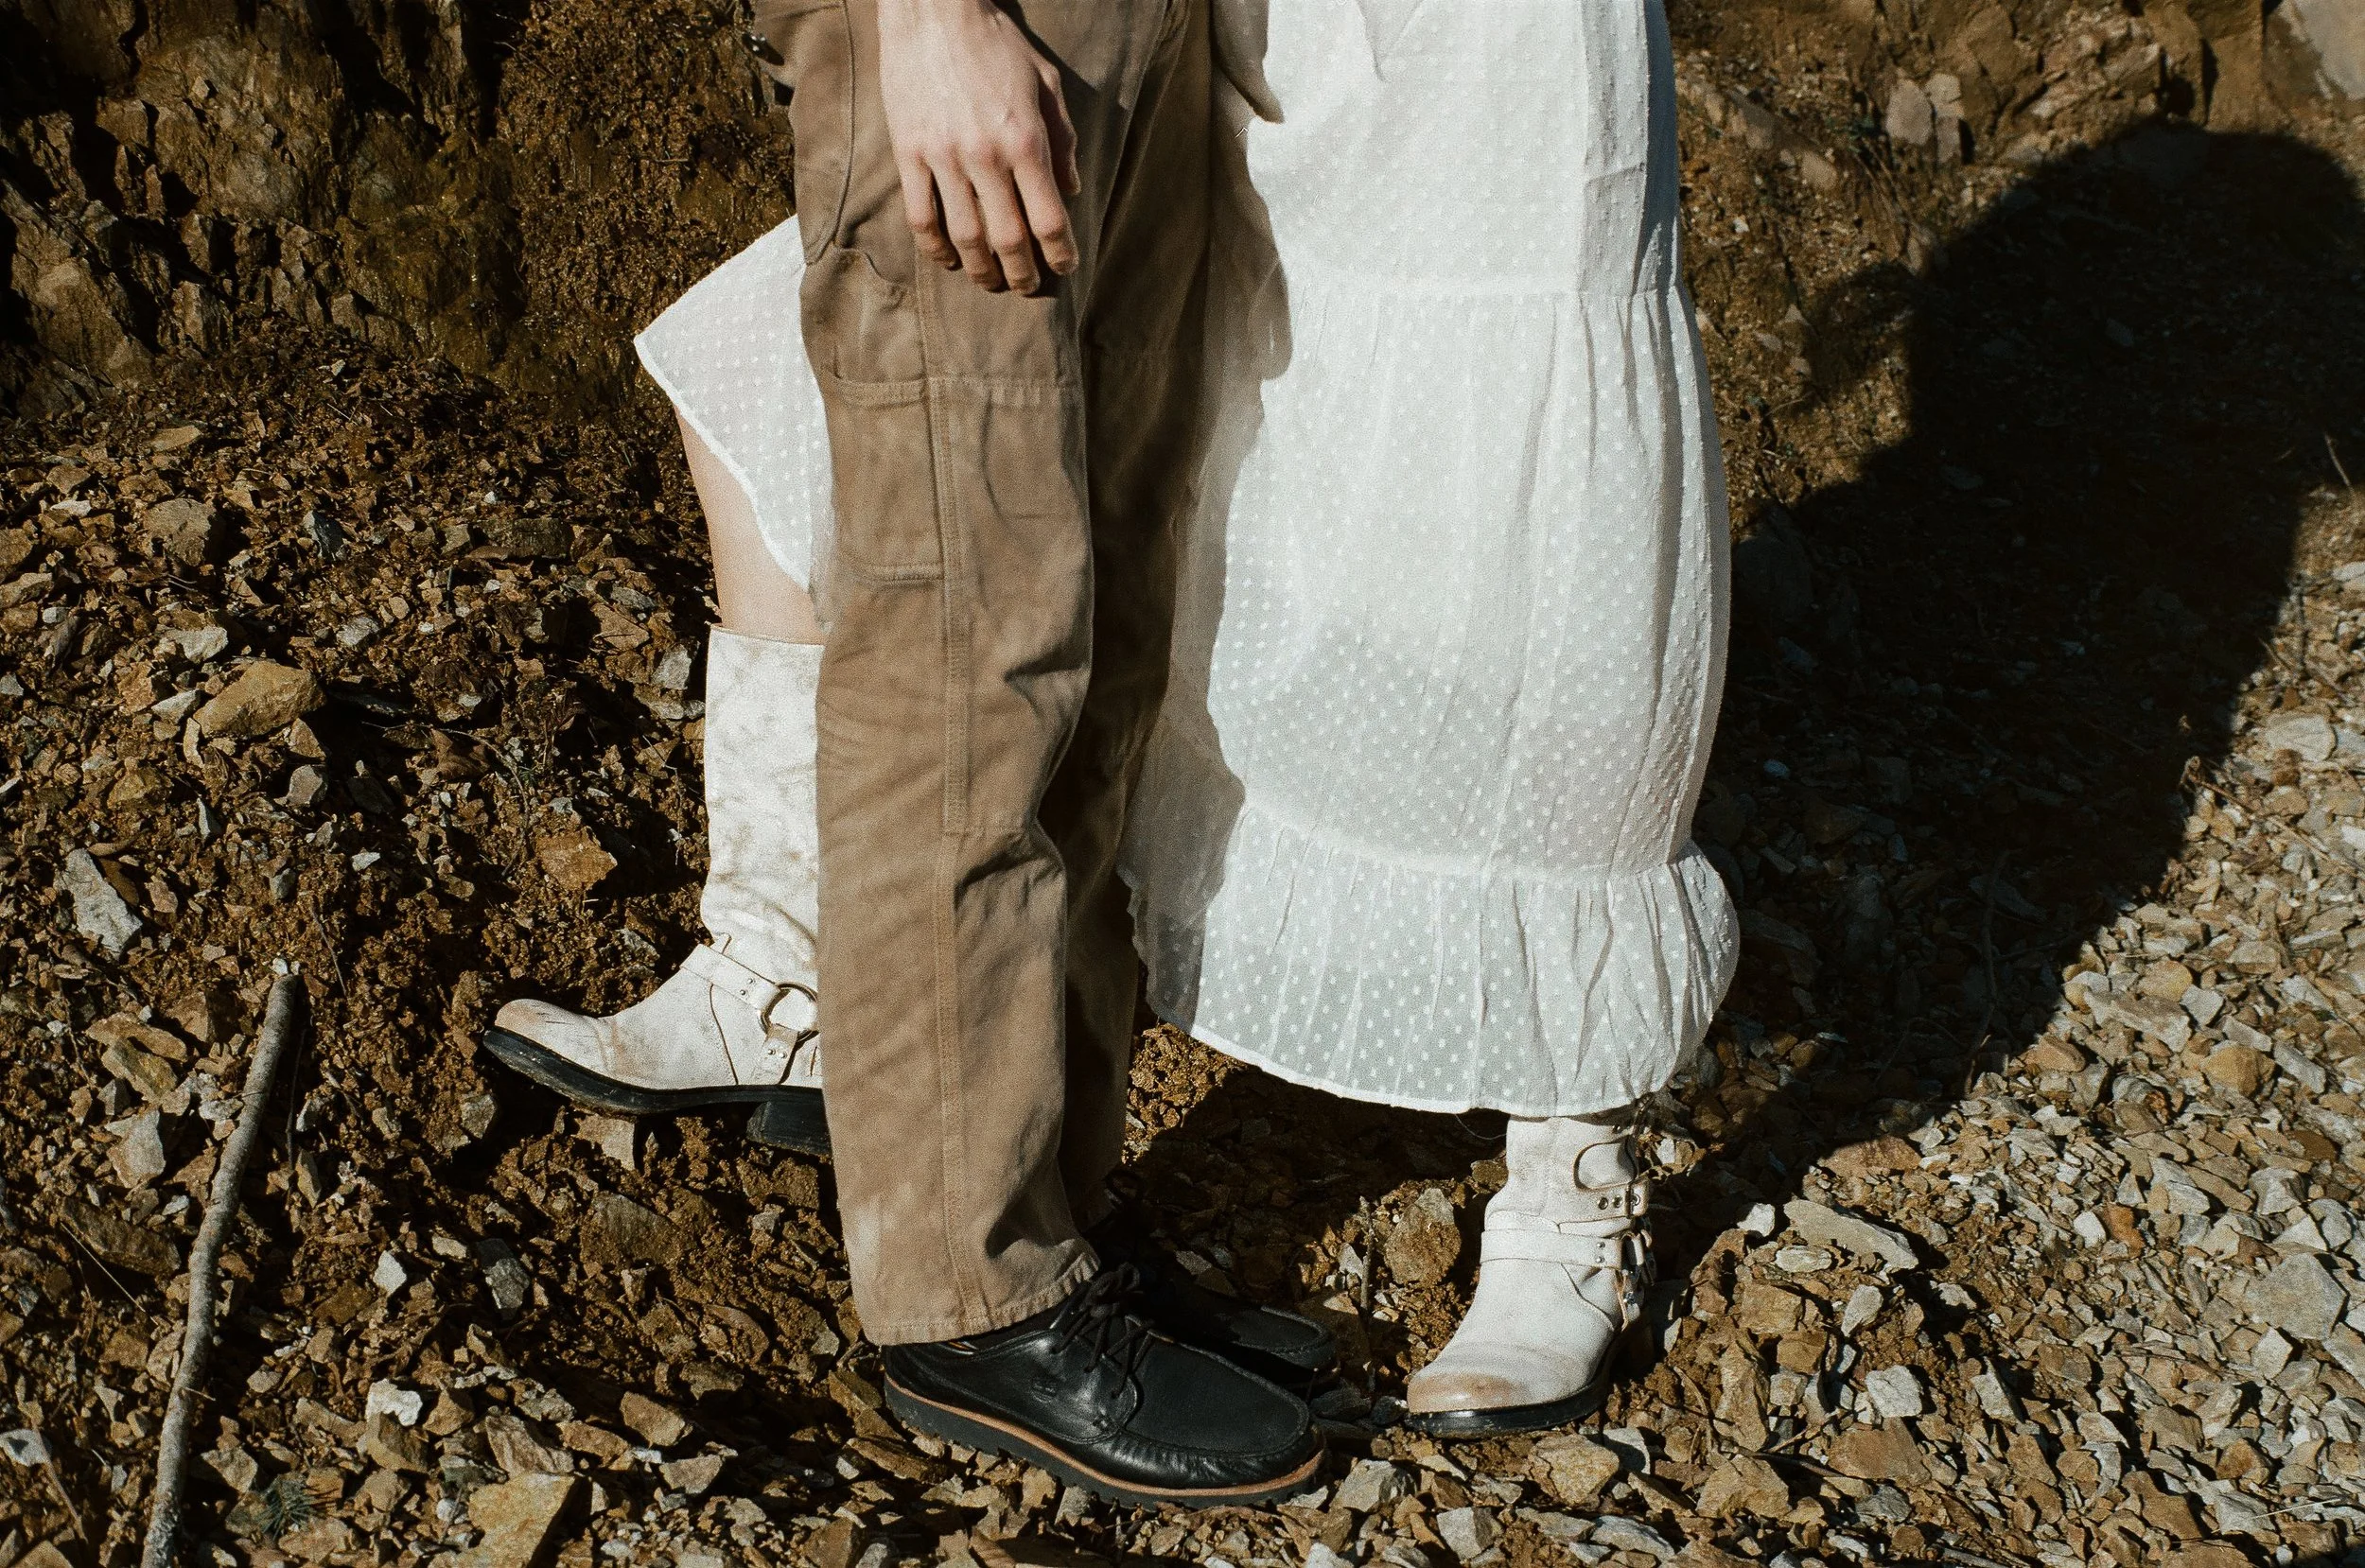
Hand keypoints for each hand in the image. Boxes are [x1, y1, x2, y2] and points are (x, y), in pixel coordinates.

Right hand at [876, 0, 1081, 294]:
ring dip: (980, 270)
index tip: (1065, 268)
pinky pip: (921, 215)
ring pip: (964, 236)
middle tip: (1028, 288)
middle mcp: (986, 156)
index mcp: (1026, 140)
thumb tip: (1072, 189)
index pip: (1049, 218)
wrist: (934, 11)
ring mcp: (944, 158)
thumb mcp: (1045, 83)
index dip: (1060, 253)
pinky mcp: (910, 153)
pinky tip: (948, 259)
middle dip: (1022, 273)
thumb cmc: (996, 44)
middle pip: (1008, 239)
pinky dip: (935, 247)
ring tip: (991, 282)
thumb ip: (1063, 138)